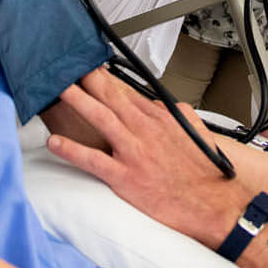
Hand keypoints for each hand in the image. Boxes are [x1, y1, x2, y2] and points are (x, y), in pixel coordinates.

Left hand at [48, 69, 252, 246]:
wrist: (213, 203)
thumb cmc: (204, 171)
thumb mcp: (193, 130)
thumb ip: (171, 114)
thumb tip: (154, 104)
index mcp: (160, 119)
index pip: (128, 91)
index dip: (106, 77)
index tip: (91, 66)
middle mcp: (144, 131)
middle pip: (110, 97)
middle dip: (88, 78)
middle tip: (68, 64)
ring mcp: (133, 152)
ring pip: (99, 119)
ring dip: (77, 101)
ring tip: (58, 88)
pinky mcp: (125, 177)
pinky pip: (93, 160)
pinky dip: (72, 150)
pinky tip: (54, 142)